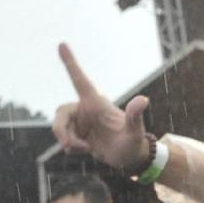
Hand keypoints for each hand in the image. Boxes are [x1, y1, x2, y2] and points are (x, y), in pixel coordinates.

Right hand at [51, 43, 151, 172]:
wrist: (129, 158)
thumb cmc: (134, 142)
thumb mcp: (134, 132)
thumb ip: (135, 116)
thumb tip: (144, 100)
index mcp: (96, 103)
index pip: (80, 80)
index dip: (71, 63)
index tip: (62, 44)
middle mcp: (85, 109)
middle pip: (61, 112)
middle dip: (61, 129)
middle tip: (71, 145)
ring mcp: (80, 122)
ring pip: (60, 126)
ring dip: (69, 141)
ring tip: (86, 149)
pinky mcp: (77, 134)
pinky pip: (64, 139)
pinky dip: (72, 148)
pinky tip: (86, 150)